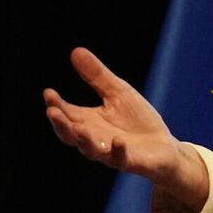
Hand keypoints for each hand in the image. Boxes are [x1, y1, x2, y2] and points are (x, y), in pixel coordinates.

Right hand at [43, 48, 209, 211]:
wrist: (164, 147)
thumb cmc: (137, 121)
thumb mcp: (118, 93)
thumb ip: (97, 77)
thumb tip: (75, 51)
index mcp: (89, 122)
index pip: (67, 113)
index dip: (56, 105)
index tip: (48, 92)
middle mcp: (95, 139)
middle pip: (71, 134)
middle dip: (61, 124)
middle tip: (51, 111)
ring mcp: (111, 153)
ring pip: (91, 150)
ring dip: (83, 140)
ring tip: (77, 127)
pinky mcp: (130, 162)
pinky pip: (121, 159)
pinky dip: (117, 151)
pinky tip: (117, 141)